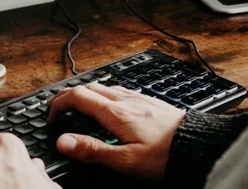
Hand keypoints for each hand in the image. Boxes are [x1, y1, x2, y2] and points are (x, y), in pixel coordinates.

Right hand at [47, 82, 184, 179]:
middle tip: (57, 107)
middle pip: (88, 87)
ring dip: (86, 93)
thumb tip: (64, 142)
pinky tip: (110, 104)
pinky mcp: (148, 101)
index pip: (77, 96)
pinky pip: (119, 90)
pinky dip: (104, 94)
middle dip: (68, 95)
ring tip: (78, 105)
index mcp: (115, 113)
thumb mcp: (125, 160)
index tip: (50, 116)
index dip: (59, 104)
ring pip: (104, 86)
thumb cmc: (165, 154)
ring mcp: (138, 98)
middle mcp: (125, 100)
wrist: (197, 144)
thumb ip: (93, 151)